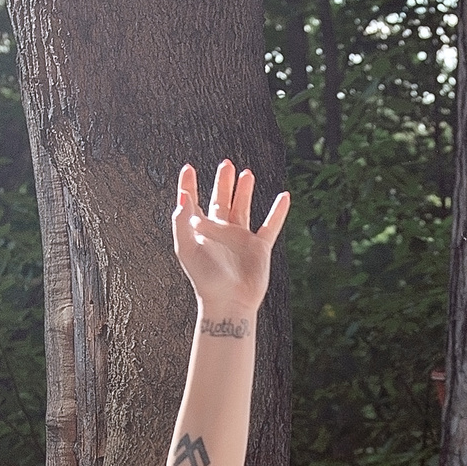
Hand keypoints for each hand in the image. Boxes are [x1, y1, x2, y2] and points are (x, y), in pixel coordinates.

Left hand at [171, 159, 289, 315]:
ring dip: (244, 191)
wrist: (229, 301)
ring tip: (246, 173)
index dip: (189, 185)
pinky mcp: (259, 247)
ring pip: (243, 208)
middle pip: (221, 200)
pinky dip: (278, 212)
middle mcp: (220, 232)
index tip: (188, 168)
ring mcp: (241, 239)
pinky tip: (284, 196)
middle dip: (223, 182)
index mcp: (201, 232)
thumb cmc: (205, 278)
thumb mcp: (186, 248)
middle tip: (226, 163)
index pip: (193, 203)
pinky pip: (270, 226)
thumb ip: (182, 221)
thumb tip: (183, 196)